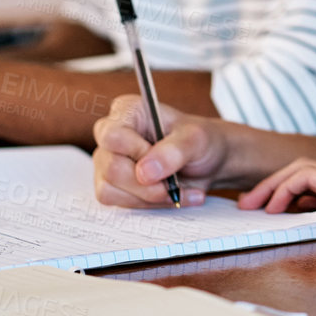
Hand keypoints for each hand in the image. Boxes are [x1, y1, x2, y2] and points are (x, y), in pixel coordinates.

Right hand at [92, 94, 224, 207]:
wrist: (208, 162)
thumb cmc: (201, 141)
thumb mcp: (197, 139)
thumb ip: (174, 151)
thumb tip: (144, 172)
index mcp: (128, 111)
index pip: (113, 135)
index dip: (136, 153)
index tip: (161, 160)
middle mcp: (112, 135)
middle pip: (111, 167)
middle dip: (146, 184)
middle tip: (173, 184)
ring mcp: (108, 161)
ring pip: (110, 189)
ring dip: (148, 197)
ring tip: (176, 190)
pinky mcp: (111, 185)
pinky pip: (117, 203)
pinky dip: (147, 204)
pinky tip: (171, 197)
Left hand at [238, 159, 315, 214]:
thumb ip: (312, 201)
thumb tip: (297, 205)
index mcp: (315, 176)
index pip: (285, 182)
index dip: (268, 192)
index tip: (254, 205)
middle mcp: (313, 169)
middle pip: (279, 177)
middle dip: (260, 190)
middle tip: (243, 204)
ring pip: (283, 177)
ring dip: (265, 191)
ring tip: (251, 206)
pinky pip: (293, 183)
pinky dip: (281, 195)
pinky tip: (273, 208)